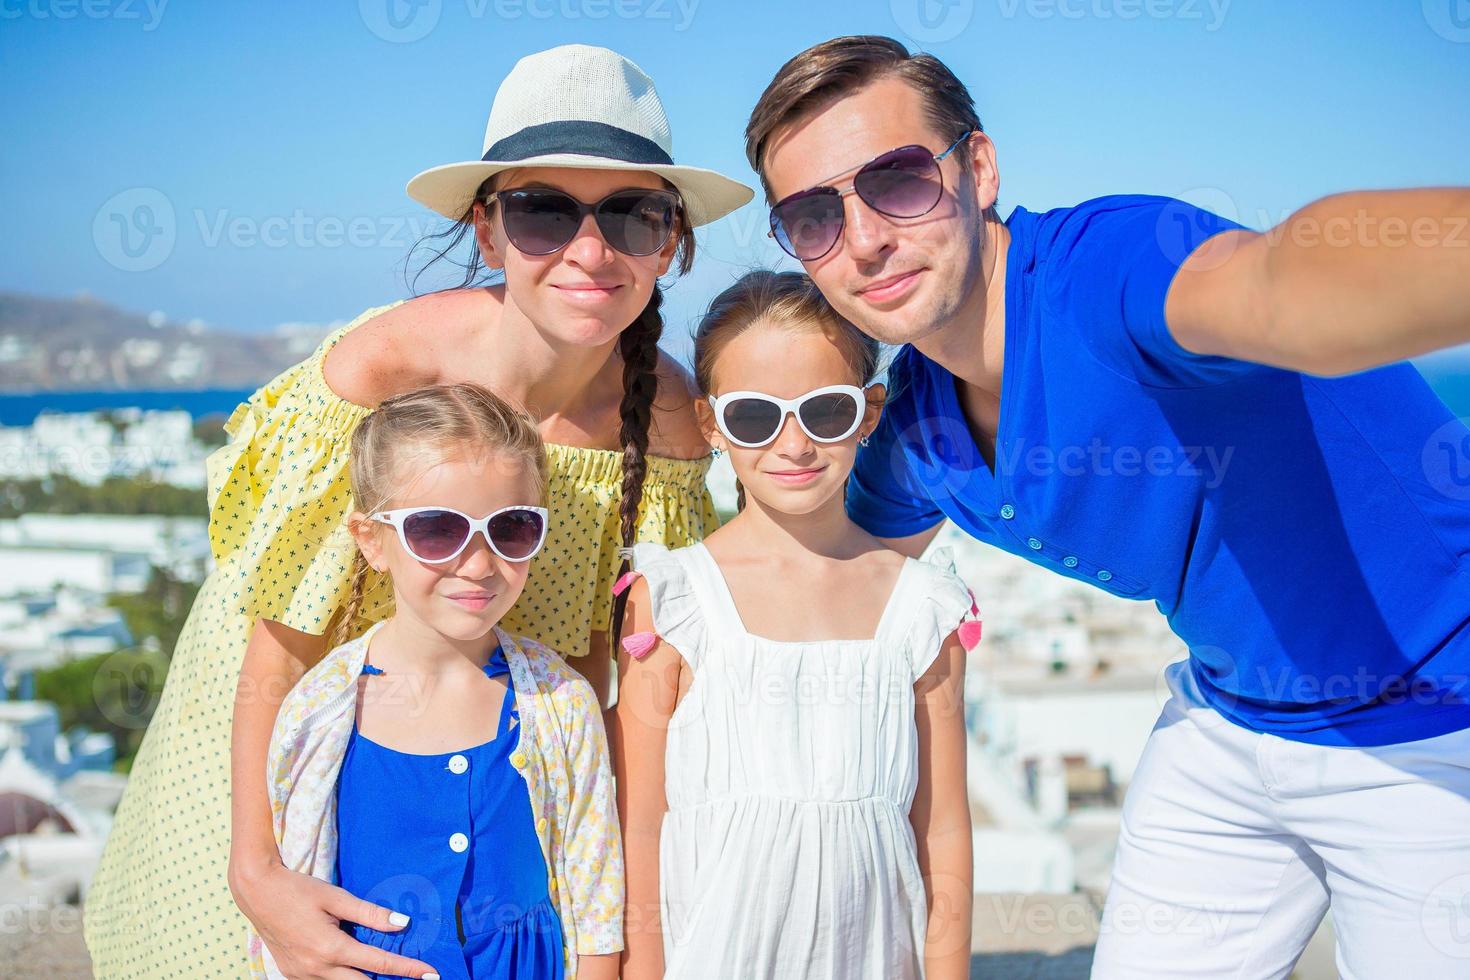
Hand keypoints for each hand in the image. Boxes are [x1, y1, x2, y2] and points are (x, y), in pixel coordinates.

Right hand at [230, 859, 439, 979]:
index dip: (407, 969)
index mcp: (330, 948)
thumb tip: (403, 922)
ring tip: (386, 972)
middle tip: (414, 976)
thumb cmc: (297, 890)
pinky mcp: (290, 974)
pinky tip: (351, 970)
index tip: (430, 973)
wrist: (257, 892)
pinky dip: (341, 979)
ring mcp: (301, 975)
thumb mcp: (336, 897)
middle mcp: (316, 968)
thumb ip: (370, 913)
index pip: (378, 964)